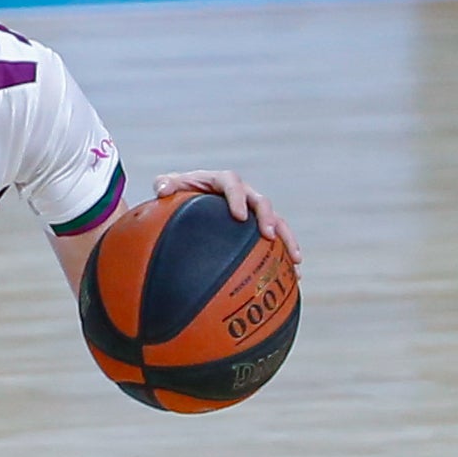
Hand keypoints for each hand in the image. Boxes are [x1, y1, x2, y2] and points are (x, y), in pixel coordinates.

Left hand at [154, 169, 300, 263]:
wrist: (189, 199)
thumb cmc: (177, 192)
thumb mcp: (168, 186)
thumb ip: (164, 185)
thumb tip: (162, 191)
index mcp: (222, 181)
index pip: (232, 184)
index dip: (237, 198)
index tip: (238, 216)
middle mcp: (243, 193)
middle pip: (261, 202)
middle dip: (268, 218)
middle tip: (269, 235)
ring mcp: (253, 210)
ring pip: (277, 221)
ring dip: (287, 238)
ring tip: (295, 259)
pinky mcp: (258, 227)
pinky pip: (277, 239)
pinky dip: (286, 255)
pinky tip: (295, 275)